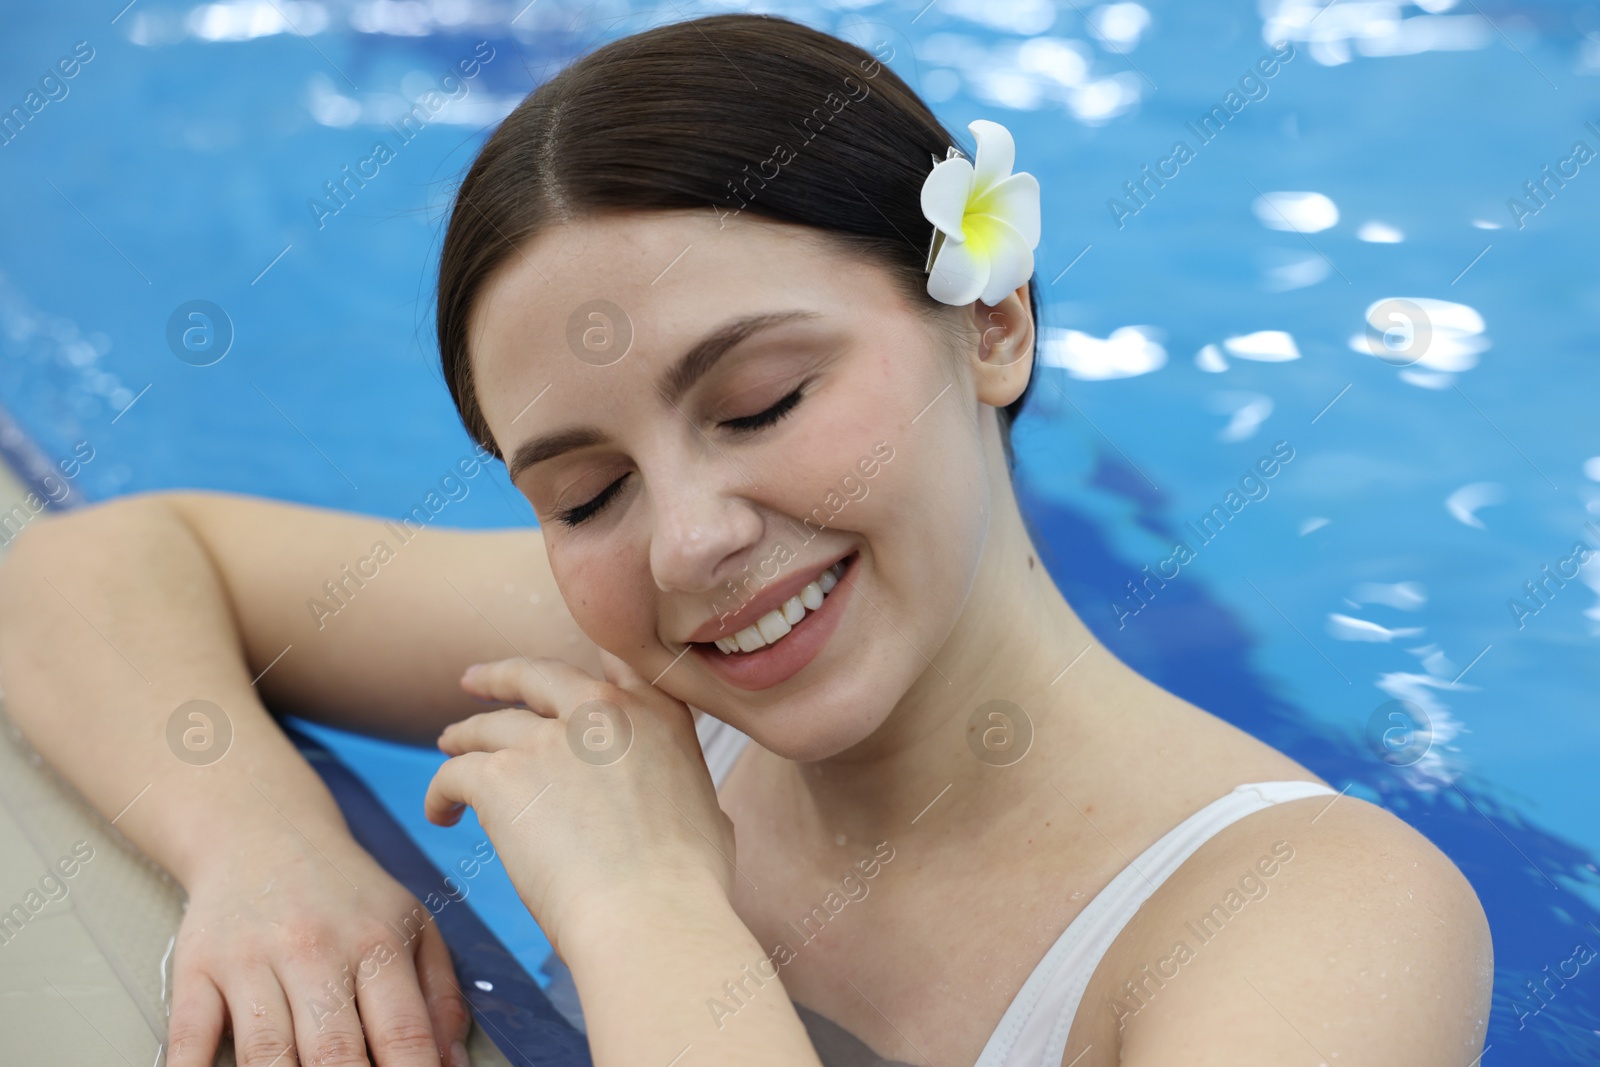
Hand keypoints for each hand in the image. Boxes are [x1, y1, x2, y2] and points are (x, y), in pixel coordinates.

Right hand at [166, 833, 470, 1066]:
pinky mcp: (198, 967)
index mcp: (377, 943)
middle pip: (334, 1054)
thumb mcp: (411, 922)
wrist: (262, 830)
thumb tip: (452, 1064)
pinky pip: (189, 1034)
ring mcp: (252, 959)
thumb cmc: (345, 891)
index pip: (402, 1034)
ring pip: (264, 1053)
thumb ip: (439, 994)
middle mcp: (316, 950)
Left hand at [424, 650, 733, 956]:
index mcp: (656, 713)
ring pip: (487, 726)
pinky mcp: (503, 775)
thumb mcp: (708, 809)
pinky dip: (441, 791)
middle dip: (500, 676)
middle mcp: (601, 710)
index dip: (582, 666)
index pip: (613, 661)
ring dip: (464, 737)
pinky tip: (440, 813)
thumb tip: (675, 803)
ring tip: (450, 750)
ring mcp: (549, 739)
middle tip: (475, 681)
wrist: (650, 913)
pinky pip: (455, 773)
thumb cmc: (688, 882)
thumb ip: (679, 786)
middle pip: (535, 675)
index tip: (558, 671)